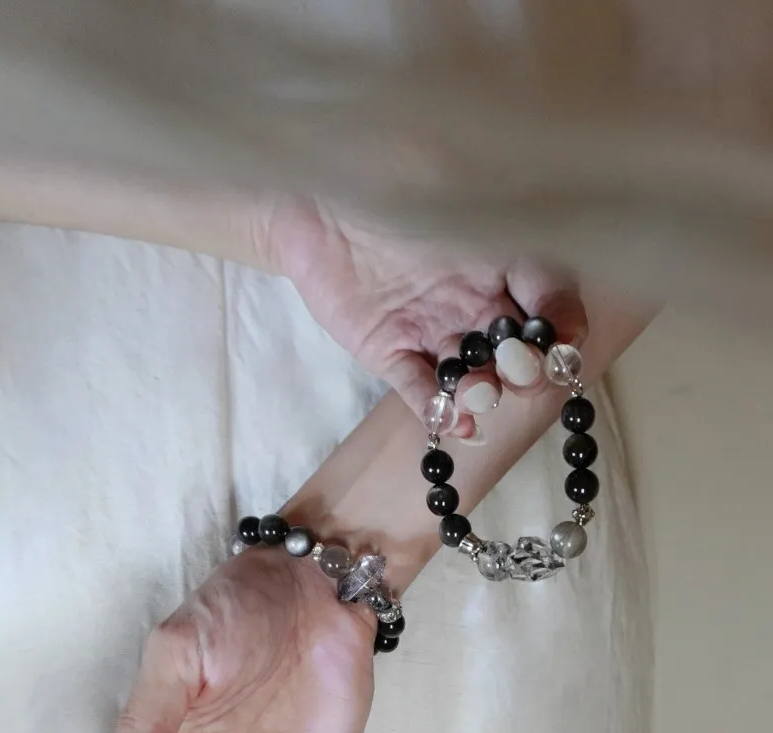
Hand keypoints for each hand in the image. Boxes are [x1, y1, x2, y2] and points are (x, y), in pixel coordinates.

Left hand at [270, 199, 587, 433]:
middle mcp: (478, 303)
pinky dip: (441, 409)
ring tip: (475, 390)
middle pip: (521, 352)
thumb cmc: (380, 169)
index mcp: (502, 258)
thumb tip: (543, 203)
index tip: (564, 339)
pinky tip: (455, 422)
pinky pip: (423, 389)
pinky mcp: (393, 352)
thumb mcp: (445, 167)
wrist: (310, 195)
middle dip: (528, 368)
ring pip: (475, 375)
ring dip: (484, 391)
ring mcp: (437, 331)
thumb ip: (493, 192)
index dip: (565, 324)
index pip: (551, 300)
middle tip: (515, 367)